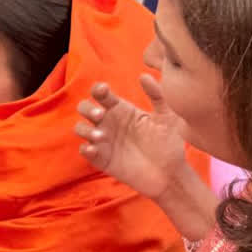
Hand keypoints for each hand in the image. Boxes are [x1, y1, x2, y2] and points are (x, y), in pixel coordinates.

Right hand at [75, 75, 188, 200]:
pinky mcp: (101, 159)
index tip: (104, 91)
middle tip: (100, 115)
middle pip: (84, 108)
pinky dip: (86, 148)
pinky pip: (85, 151)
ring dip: (85, 129)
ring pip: (81, 128)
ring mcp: (103, 141)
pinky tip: (94, 149)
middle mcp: (108, 123)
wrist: (170, 176)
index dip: (98, 90)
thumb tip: (144, 75)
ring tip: (101, 137)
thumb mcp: (167, 118)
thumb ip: (157, 96)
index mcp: (121, 110)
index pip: (101, 95)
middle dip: (87, 108)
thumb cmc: (169, 145)